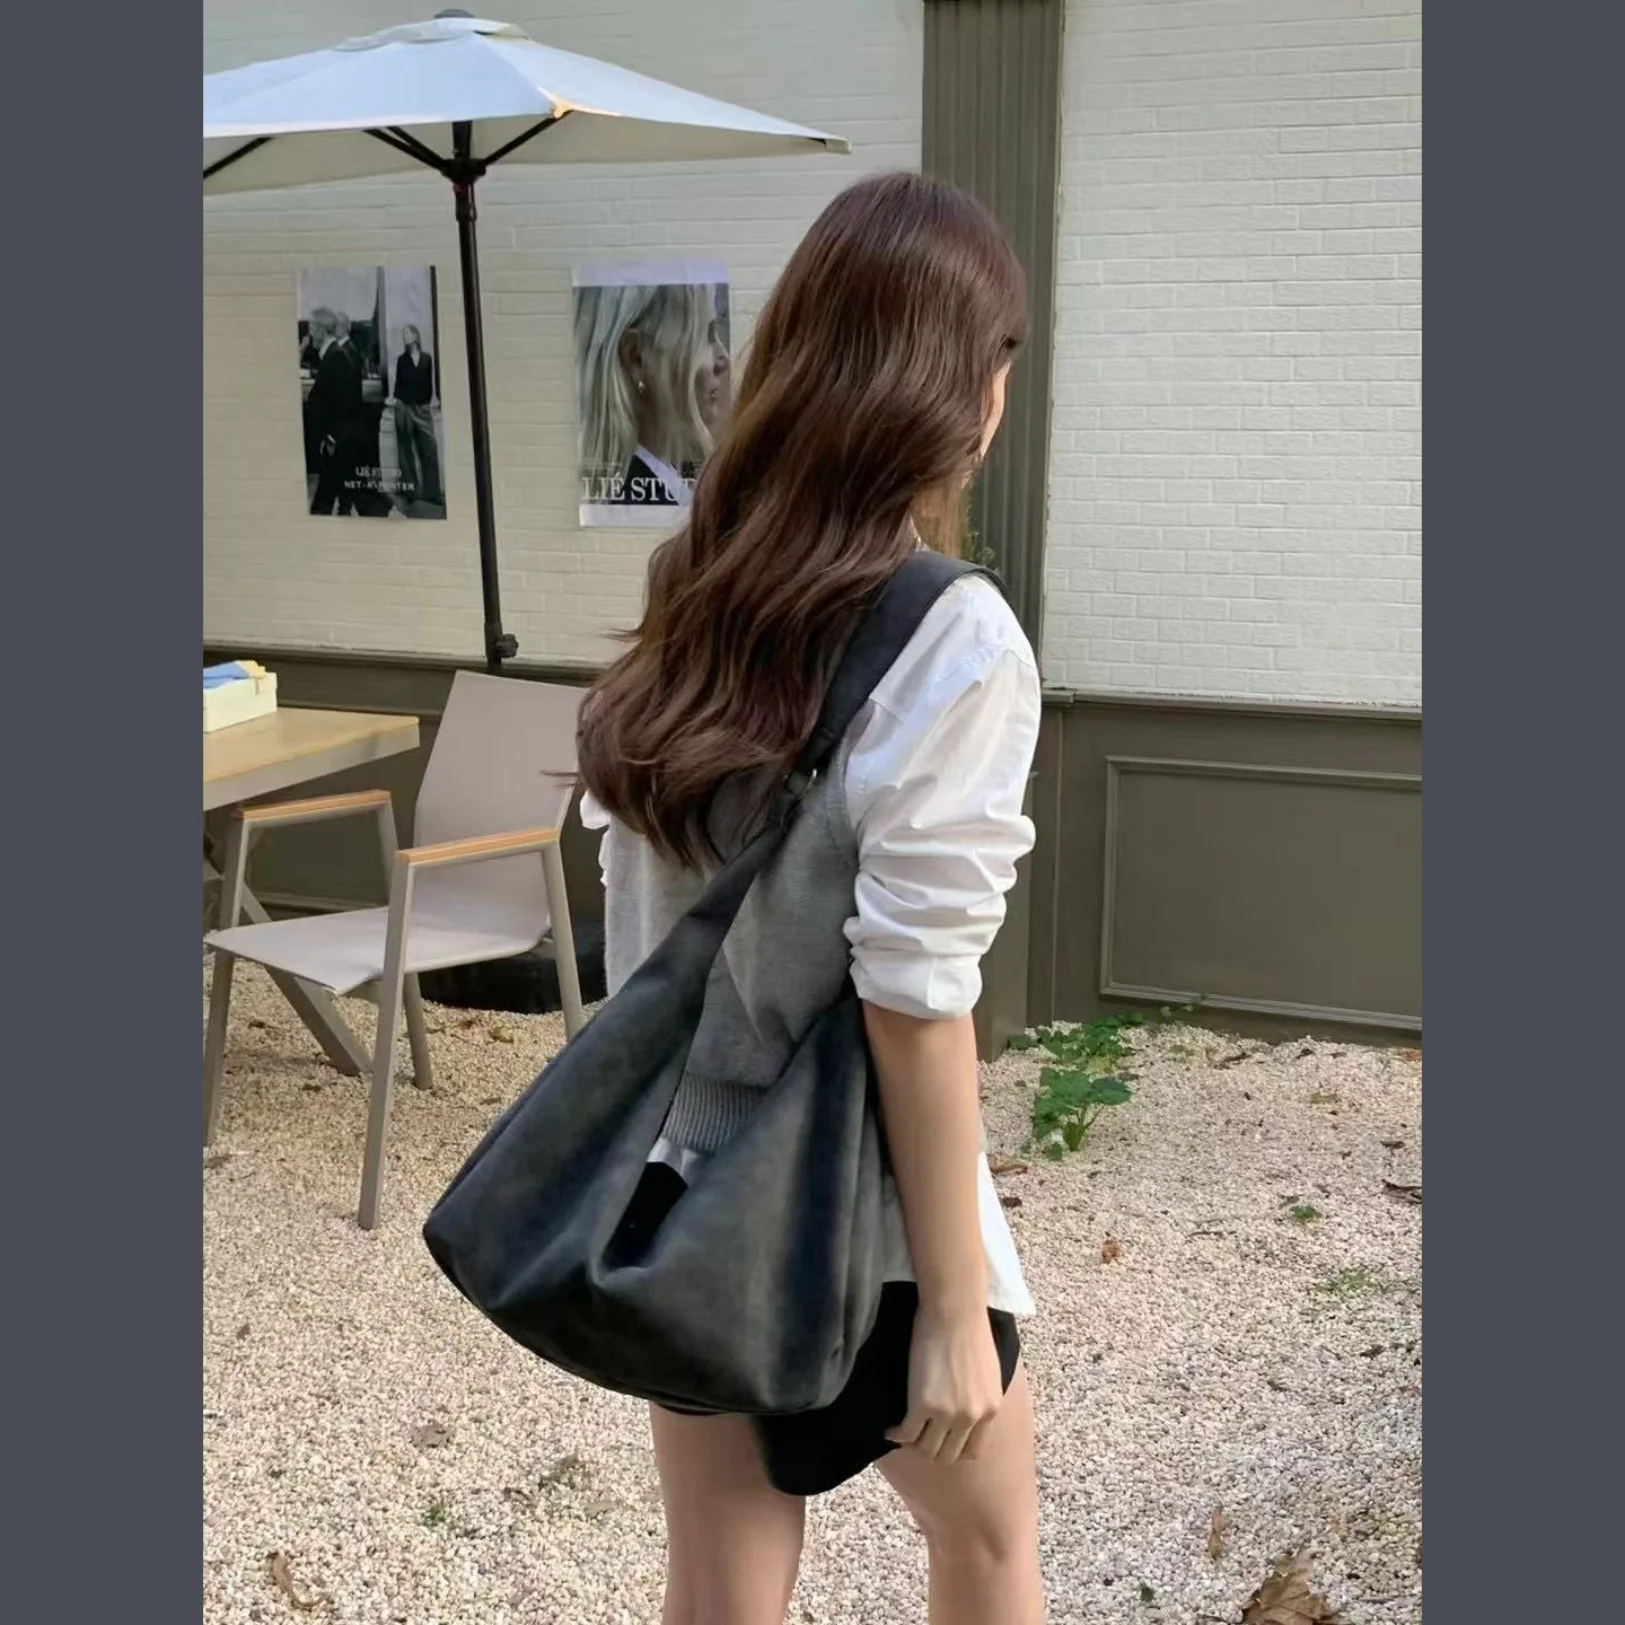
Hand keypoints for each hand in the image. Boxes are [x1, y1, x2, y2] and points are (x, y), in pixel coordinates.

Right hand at [885, 1301, 1003, 1464]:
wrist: (954, 1310)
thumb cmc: (969, 1329)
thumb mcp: (988, 1372)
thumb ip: (979, 1397)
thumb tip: (964, 1408)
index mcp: (990, 1409)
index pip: (972, 1450)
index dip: (953, 1450)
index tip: (939, 1441)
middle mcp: (971, 1417)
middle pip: (948, 1455)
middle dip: (931, 1450)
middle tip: (916, 1438)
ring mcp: (948, 1414)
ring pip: (926, 1450)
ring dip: (913, 1445)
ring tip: (902, 1433)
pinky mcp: (923, 1405)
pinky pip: (906, 1434)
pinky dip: (896, 1436)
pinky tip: (889, 1430)